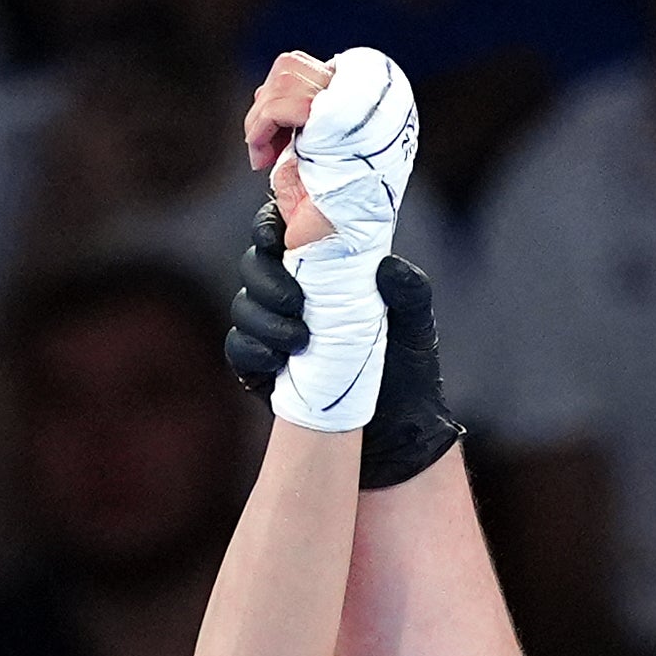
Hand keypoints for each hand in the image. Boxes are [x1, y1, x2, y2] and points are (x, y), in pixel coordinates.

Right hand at [234, 48, 417, 430]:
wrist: (399, 429)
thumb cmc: (407, 368)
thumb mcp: (416, 325)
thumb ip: (409, 291)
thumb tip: (387, 266)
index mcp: (322, 267)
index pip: (282, 230)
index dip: (269, 225)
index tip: (276, 236)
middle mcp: (291, 290)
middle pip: (253, 264)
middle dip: (266, 278)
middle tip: (295, 301)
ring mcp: (273, 328)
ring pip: (243, 306)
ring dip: (264, 319)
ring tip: (299, 339)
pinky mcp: (262, 366)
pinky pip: (240, 348)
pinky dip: (254, 350)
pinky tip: (279, 360)